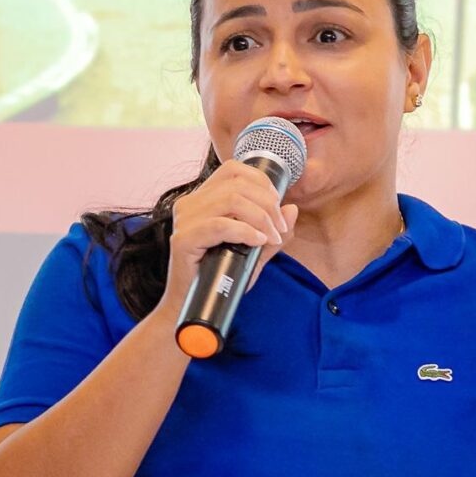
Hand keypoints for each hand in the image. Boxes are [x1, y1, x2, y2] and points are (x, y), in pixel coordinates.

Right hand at [162, 161, 296, 313]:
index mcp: (203, 198)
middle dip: (267, 204)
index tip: (277, 207)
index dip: (261, 182)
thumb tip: (292, 208)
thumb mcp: (254, 252)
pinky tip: (257, 242)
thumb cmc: (220, 278)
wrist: (192, 306)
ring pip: (231, 200)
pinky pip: (220, 225)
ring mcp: (184, 220)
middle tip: (279, 229)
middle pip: (237, 184)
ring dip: (260, 218)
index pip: (233, 170)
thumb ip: (272, 231)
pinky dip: (244, 231)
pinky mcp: (183, 239)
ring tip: (271, 238)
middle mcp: (190, 203)